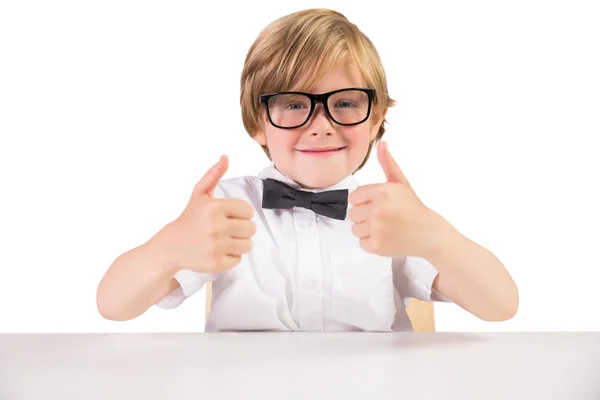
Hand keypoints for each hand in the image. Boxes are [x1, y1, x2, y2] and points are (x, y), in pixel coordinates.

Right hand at [160, 155, 255, 273]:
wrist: (171, 246)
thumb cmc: (190, 218)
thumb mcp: (199, 194)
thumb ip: (213, 175)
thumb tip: (225, 157)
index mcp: (214, 208)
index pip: (248, 210)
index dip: (241, 213)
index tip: (229, 215)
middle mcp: (215, 227)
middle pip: (251, 229)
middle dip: (242, 228)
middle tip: (227, 229)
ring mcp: (215, 247)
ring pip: (248, 245)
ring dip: (239, 243)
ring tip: (224, 240)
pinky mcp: (215, 263)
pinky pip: (238, 259)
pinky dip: (231, 256)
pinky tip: (218, 251)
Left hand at [348, 141, 445, 257]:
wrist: (429, 233)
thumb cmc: (413, 207)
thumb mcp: (401, 183)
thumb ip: (388, 163)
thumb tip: (382, 144)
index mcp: (381, 192)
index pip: (353, 197)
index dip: (364, 201)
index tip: (377, 205)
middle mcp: (377, 209)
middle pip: (353, 214)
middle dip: (365, 216)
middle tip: (383, 217)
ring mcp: (377, 229)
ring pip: (355, 229)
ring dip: (367, 230)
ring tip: (384, 227)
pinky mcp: (377, 245)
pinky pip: (362, 243)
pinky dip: (372, 243)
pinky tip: (385, 237)